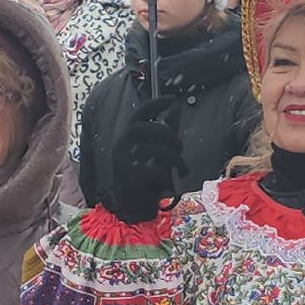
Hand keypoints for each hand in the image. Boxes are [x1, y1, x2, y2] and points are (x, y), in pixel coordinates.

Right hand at [104, 95, 186, 222]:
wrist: (133, 206)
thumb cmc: (147, 177)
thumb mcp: (159, 151)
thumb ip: (167, 130)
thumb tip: (176, 107)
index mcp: (128, 137)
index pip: (139, 113)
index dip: (154, 104)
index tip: (171, 99)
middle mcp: (122, 145)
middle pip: (148, 128)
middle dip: (169, 135)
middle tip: (180, 147)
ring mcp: (124, 161)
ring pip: (155, 149)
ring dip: (175, 158)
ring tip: (182, 167)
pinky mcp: (129, 177)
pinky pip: (154, 169)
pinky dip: (167, 175)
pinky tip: (170, 180)